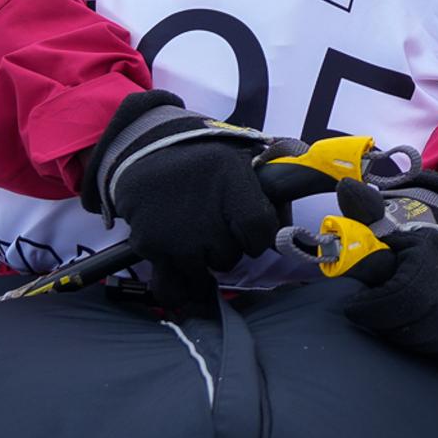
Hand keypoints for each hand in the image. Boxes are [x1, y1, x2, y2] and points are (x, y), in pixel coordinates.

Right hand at [80, 88, 293, 312]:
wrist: (142, 153)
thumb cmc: (200, 160)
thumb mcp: (238, 159)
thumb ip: (270, 187)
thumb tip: (295, 225)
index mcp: (232, 179)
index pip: (262, 231)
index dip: (259, 236)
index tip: (250, 229)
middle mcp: (206, 209)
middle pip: (233, 255)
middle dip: (229, 246)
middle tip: (215, 225)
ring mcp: (177, 232)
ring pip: (207, 271)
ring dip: (204, 261)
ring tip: (195, 236)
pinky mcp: (152, 246)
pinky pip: (174, 284)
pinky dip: (179, 282)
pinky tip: (181, 268)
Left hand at [280, 157, 437, 357]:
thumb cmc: (423, 249)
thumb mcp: (397, 227)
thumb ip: (368, 213)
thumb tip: (344, 185)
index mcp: (432, 266)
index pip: (398, 296)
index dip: (369, 305)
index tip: (353, 305)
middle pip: (400, 323)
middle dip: (379, 316)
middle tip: (369, 307)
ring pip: (408, 339)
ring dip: (390, 328)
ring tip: (391, 308)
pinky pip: (421, 350)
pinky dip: (406, 338)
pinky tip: (404, 321)